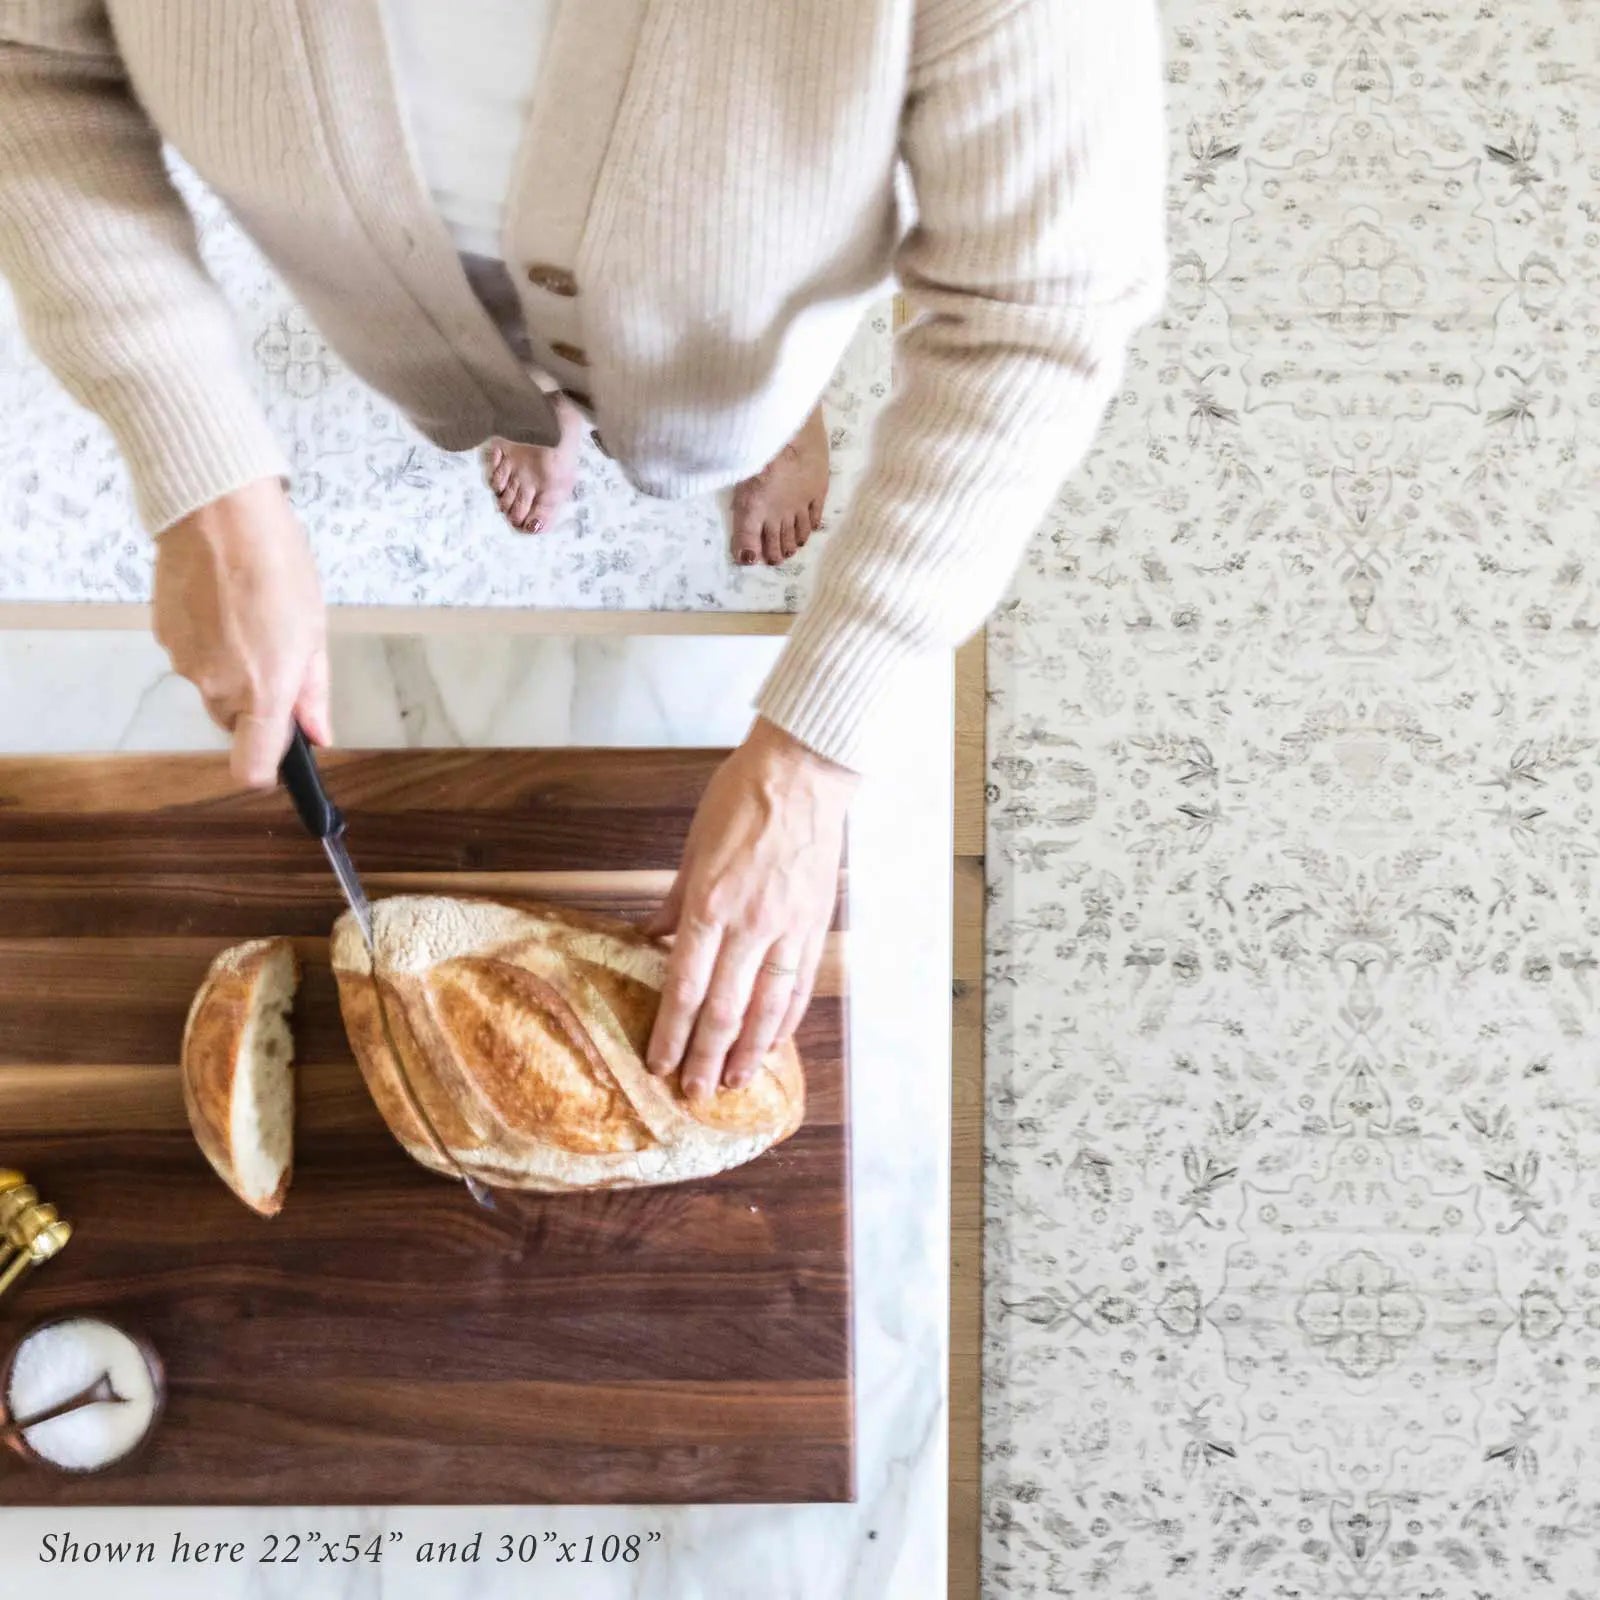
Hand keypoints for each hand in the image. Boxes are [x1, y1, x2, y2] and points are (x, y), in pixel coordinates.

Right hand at [152, 478, 329, 786]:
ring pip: (212, 686)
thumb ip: (313, 693)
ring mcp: (185, 662)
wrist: (219, 513)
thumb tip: (318, 735)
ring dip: (231, 666)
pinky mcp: (163, 636)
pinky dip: (208, 640)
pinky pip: (192, 655)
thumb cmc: (277, 565)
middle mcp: (217, 687)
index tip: (282, 752)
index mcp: (262, 692)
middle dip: (254, 703)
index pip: (250, 769)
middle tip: (276, 654)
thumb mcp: (314, 633)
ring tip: (250, 616)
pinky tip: (223, 603)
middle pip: (232, 722)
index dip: (266, 768)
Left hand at [647, 718, 856, 1099]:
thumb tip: (650, 938)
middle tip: (694, 1093)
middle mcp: (748, 926)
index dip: (671, 1034)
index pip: (684, 987)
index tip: (660, 1064)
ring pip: (766, 1008)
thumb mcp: (692, 848)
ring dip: (748, 1051)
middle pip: (723, 1010)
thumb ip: (673, 902)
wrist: (802, 772)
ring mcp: (787, 929)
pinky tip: (774, 1043)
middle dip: (706, 1058)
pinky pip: (800, 985)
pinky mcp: (815, 925)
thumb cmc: (742, 799)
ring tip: (734, 1081)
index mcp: (709, 905)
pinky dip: (787, 1019)